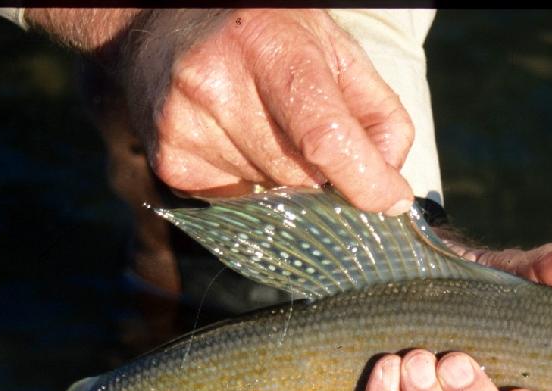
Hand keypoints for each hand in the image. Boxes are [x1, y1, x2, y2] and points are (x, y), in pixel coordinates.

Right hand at [117, 9, 414, 215]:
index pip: (325, 137)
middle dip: (323, 175)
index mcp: (268, 47)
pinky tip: (234, 141)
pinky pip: (237, 202)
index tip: (391, 199)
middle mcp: (217, 87)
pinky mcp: (170, 164)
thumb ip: (377, 114)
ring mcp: (186, 129)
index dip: (365, 180)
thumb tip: (390, 184)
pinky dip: (250, 183)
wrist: (161, 26)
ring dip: (283, 178)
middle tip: (313, 141)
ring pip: (271, 196)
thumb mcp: (332, 50)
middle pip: (301, 177)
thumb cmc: (263, 36)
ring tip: (262, 127)